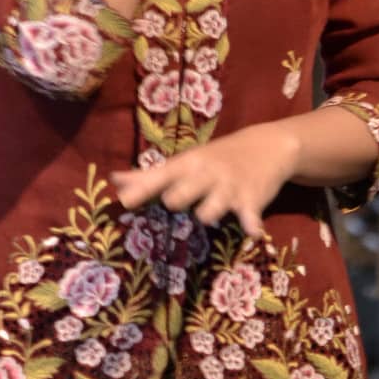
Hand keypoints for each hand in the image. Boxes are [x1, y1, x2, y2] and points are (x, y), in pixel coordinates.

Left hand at [109, 123, 299, 237]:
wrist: (265, 146)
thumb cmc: (214, 159)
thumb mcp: (184, 163)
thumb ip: (148, 176)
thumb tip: (113, 179)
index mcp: (186, 165)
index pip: (158, 177)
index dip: (140, 190)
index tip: (123, 202)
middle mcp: (205, 174)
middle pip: (181, 193)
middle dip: (175, 200)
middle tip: (173, 202)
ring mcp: (229, 187)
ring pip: (211, 207)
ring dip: (209, 213)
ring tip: (210, 214)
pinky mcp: (253, 199)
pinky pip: (250, 215)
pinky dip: (251, 224)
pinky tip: (252, 232)